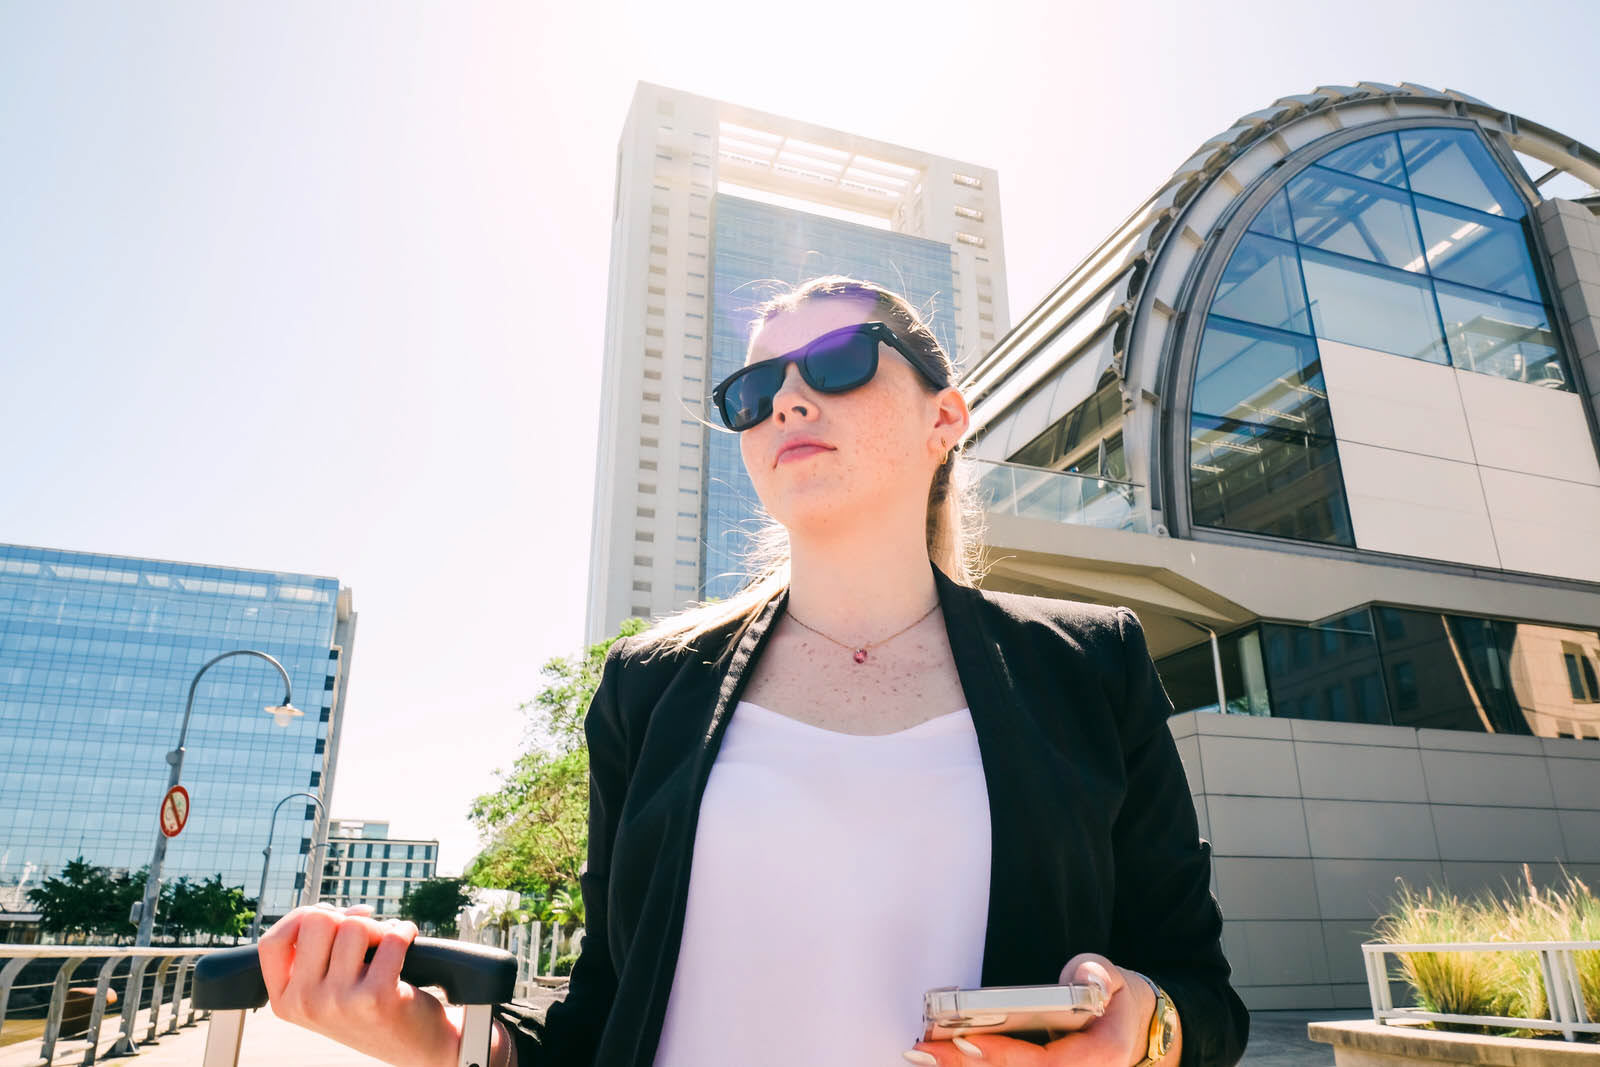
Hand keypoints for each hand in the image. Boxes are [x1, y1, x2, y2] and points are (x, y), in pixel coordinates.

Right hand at [258, 903, 462, 1066]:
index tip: (331, 922)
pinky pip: (391, 937)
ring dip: (378, 927)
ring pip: (355, 926)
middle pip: (316, 920)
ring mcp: (338, 1002)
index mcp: (285, 1001)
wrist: (415, 1044)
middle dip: (347, 919)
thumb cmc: (370, 1005)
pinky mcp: (376, 997)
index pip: (272, 941)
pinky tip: (408, 940)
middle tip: (367, 936)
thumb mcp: (327, 988)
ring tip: (387, 945)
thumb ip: (317, 951)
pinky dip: (405, 930)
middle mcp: (305, 1004)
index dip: (301, 918)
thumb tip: (340, 910)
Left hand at [903, 953, 1160, 1065]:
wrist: (1130, 1027)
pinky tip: (939, 1060)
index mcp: (1102, 1056)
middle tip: (924, 1050)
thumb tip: (1085, 976)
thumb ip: (1098, 974)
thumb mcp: (1114, 977)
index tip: (965, 1042)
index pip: (1047, 1063)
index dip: (1004, 1056)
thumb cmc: (1115, 1000)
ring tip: (921, 1055)